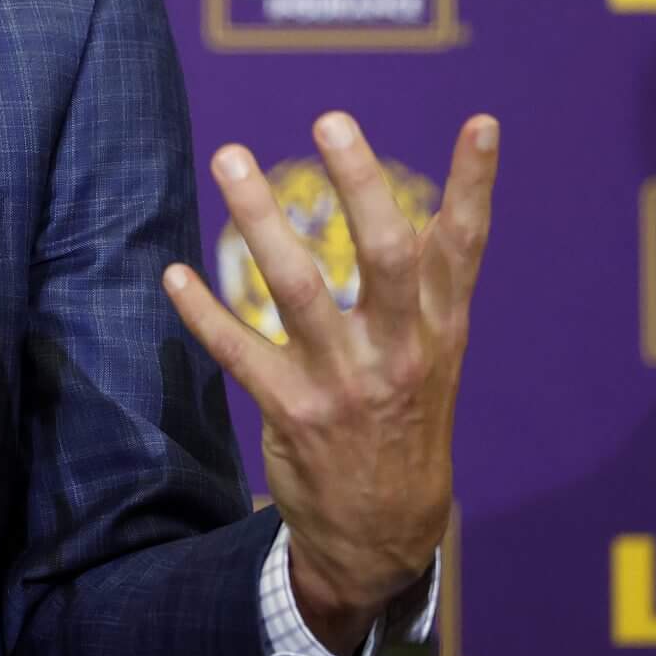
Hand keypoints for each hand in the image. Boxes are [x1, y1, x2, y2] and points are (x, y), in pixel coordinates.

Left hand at [162, 111, 496, 655]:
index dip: (475, 186)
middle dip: (360, 183)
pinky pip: (239, 351)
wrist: (385, 535)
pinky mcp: (293, 412)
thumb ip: (432, 287)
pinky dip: (203, 311)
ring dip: (260, 220)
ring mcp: (346, 382)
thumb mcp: (438, 357)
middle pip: (385, 253)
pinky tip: (174, 276)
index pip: (465, 248)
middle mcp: (400, 351)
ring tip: (230, 160)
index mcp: (440, 330)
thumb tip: (423, 213)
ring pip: (298, 287)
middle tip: (330, 120)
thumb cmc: (408, 421)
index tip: (481, 123)